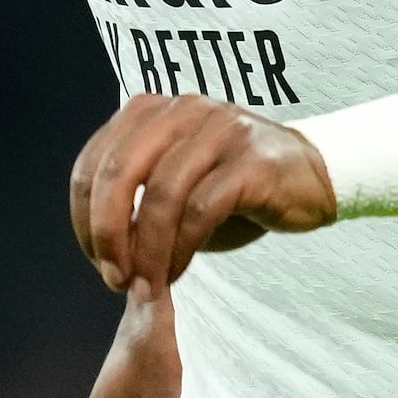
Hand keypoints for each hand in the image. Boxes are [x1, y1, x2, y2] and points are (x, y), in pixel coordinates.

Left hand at [65, 95, 336, 294]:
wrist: (313, 177)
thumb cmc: (233, 188)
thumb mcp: (173, 188)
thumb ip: (133, 202)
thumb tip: (98, 249)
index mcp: (149, 112)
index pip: (93, 165)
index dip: (84, 220)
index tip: (97, 262)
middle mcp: (181, 111)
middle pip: (119, 173)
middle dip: (107, 234)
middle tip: (113, 278)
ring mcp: (219, 130)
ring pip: (160, 194)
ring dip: (146, 251)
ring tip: (145, 286)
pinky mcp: (253, 160)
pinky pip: (201, 209)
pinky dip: (181, 249)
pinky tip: (177, 273)